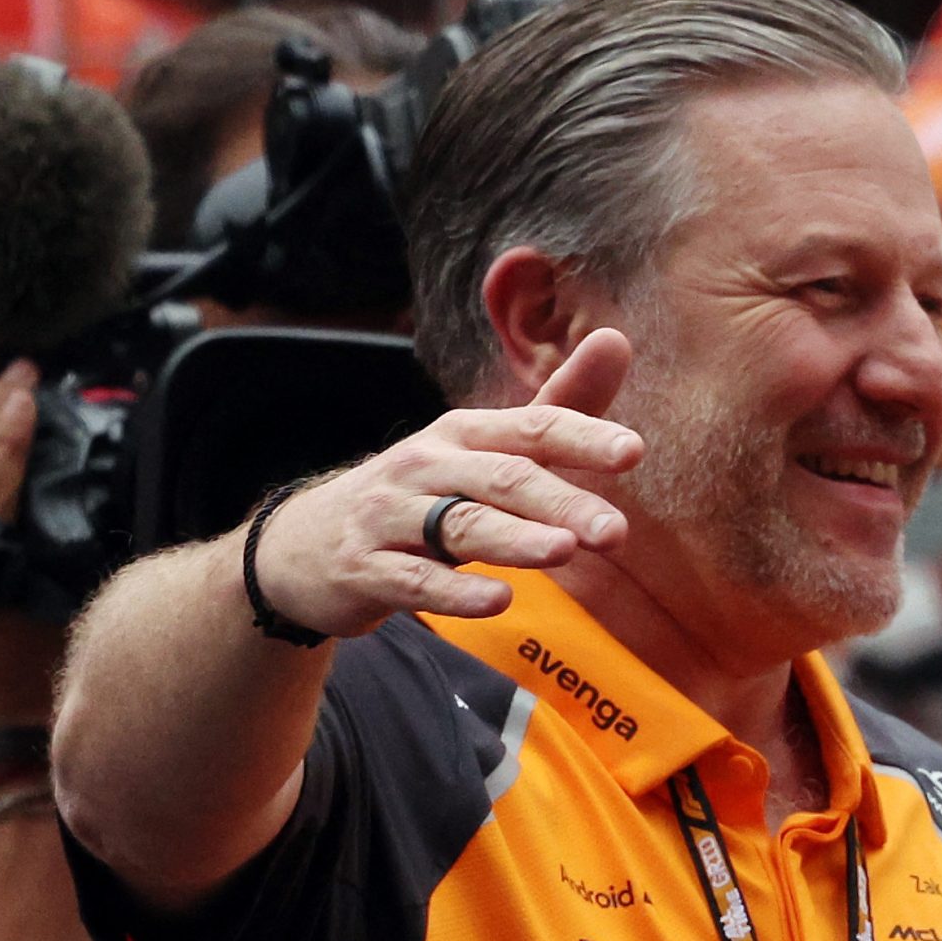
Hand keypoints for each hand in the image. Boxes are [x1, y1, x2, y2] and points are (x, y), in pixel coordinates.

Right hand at [249, 328, 642, 638]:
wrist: (308, 542)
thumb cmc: (424, 492)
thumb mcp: (486, 450)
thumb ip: (558, 409)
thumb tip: (617, 340)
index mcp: (465, 433)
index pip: (532, 427)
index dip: (582, 436)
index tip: (632, 452)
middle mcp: (427, 465)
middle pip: (503, 479)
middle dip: (562, 502)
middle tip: (616, 532)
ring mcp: (391, 515)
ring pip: (460, 525)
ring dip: (515, 539)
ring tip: (564, 551)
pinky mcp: (365, 567)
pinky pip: (412, 580)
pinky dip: (455, 591)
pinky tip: (498, 600)